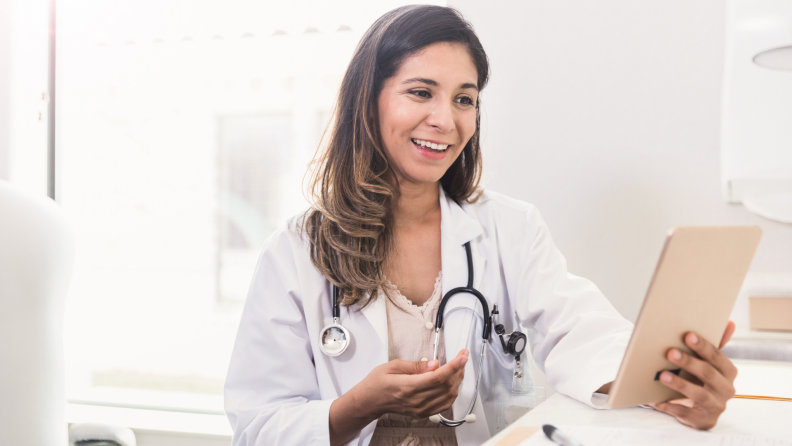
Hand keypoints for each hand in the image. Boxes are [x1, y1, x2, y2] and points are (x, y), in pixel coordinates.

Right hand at [329, 350, 468, 445]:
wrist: (369, 401)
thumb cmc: (377, 383)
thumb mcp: (393, 366)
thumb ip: (416, 366)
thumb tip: (435, 364)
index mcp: (408, 386)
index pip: (438, 377)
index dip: (454, 366)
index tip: (462, 356)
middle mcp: (416, 400)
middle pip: (446, 385)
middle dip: (458, 369)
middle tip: (461, 357)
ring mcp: (420, 409)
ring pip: (448, 396)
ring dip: (457, 381)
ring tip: (458, 368)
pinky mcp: (422, 413)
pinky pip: (444, 405)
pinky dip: (452, 393)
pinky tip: (452, 383)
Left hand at [649, 321, 737, 429]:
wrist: (700, 409)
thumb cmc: (701, 379)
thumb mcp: (708, 362)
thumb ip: (715, 344)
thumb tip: (729, 322)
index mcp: (729, 372)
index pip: (717, 357)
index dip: (703, 346)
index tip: (687, 335)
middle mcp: (727, 390)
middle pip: (708, 374)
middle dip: (689, 362)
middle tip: (670, 352)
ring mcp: (716, 407)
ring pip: (699, 394)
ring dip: (680, 384)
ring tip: (663, 375)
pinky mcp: (703, 420)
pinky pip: (685, 412)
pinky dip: (669, 405)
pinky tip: (655, 399)